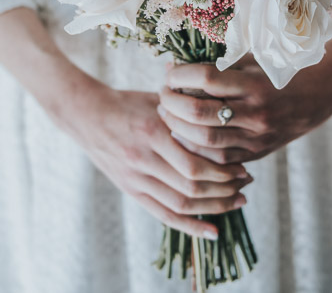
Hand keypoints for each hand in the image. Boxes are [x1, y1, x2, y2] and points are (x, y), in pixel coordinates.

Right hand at [72, 86, 252, 238]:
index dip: (223, 169)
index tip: (243, 165)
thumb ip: (187, 110)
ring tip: (237, 200)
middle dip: (225, 187)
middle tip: (246, 182)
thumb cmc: (127, 103)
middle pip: (192, 186)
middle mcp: (143, 159)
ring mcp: (135, 178)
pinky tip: (213, 232)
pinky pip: (164, 215)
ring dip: (214, 206)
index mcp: (153, 132)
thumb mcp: (157, 100)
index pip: (195, 161)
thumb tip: (224, 117)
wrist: (86, 115)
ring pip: (181, 204)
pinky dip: (191, 226)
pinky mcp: (131, 191)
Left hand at [157, 56, 331, 164]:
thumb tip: (174, 69)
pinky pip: (219, 158)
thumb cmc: (281, 68)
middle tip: (162, 95)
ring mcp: (257, 137)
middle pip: (200, 115)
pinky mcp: (257, 153)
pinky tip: (183, 135)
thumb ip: (217, 65)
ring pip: (205, 141)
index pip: (206, 80)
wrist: (321, 95)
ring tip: (167, 114)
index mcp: (255, 84)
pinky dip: (196, 148)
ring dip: (179, 128)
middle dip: (173, 104)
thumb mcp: (254, 58)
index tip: (169, 72)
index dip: (181, 76)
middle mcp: (256, 113)